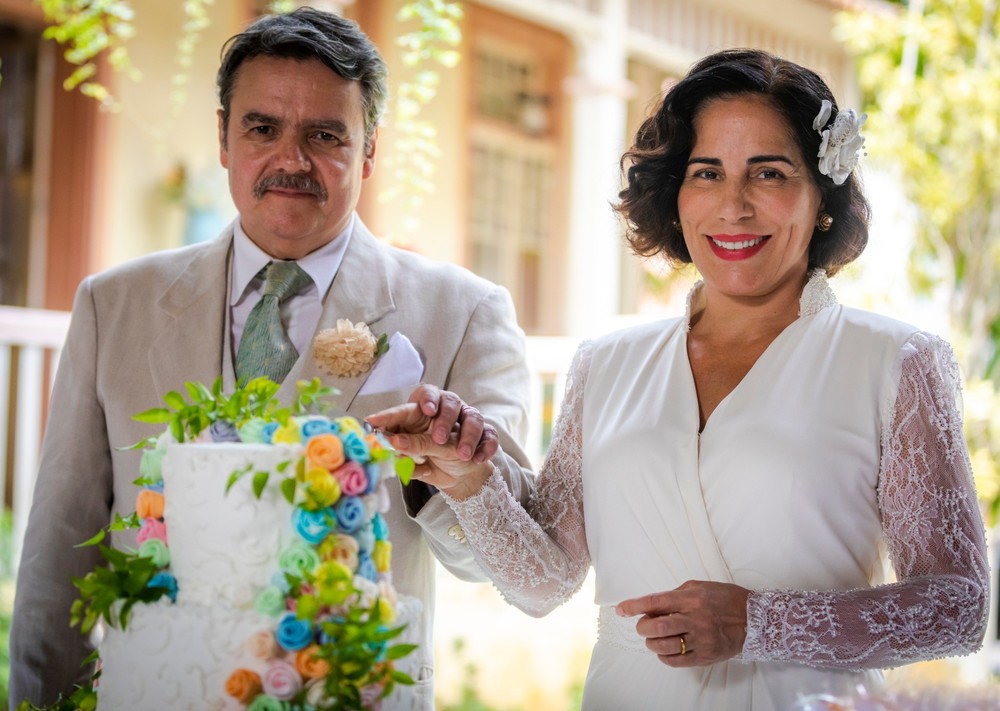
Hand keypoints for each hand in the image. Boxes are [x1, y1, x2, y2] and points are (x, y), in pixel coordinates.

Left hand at [365, 384, 496, 497]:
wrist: (457, 476)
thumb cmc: (431, 457)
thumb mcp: (416, 454)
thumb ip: (405, 446)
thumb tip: (390, 443)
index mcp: (426, 410)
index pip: (424, 396)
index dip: (425, 400)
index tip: (426, 409)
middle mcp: (449, 410)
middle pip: (450, 401)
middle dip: (445, 419)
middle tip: (439, 439)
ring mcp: (468, 421)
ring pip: (473, 417)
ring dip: (468, 436)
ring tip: (462, 455)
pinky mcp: (485, 435)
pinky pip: (490, 435)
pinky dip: (485, 447)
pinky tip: (477, 459)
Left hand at [615, 580, 749, 666]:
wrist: (753, 618)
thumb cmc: (724, 598)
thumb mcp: (698, 586)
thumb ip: (674, 595)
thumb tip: (651, 606)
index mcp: (691, 599)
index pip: (654, 602)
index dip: (634, 606)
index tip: (621, 609)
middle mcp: (695, 619)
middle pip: (656, 627)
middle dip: (642, 627)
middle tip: (642, 626)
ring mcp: (701, 640)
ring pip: (663, 646)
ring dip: (651, 643)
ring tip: (654, 638)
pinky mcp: (706, 656)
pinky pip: (676, 661)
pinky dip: (664, 656)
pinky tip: (665, 649)